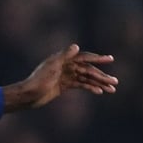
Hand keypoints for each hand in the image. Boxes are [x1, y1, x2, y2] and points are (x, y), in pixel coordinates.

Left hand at [3, 43, 118, 111]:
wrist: (27, 95)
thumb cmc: (38, 80)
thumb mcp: (51, 67)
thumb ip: (64, 56)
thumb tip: (76, 46)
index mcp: (63, 59)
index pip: (84, 57)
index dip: (98, 58)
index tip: (110, 59)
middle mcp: (65, 66)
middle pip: (88, 70)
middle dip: (102, 75)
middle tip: (115, 82)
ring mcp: (65, 76)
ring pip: (86, 78)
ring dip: (99, 83)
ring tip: (112, 89)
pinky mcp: (63, 86)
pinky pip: (80, 85)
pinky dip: (90, 88)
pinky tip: (99, 91)